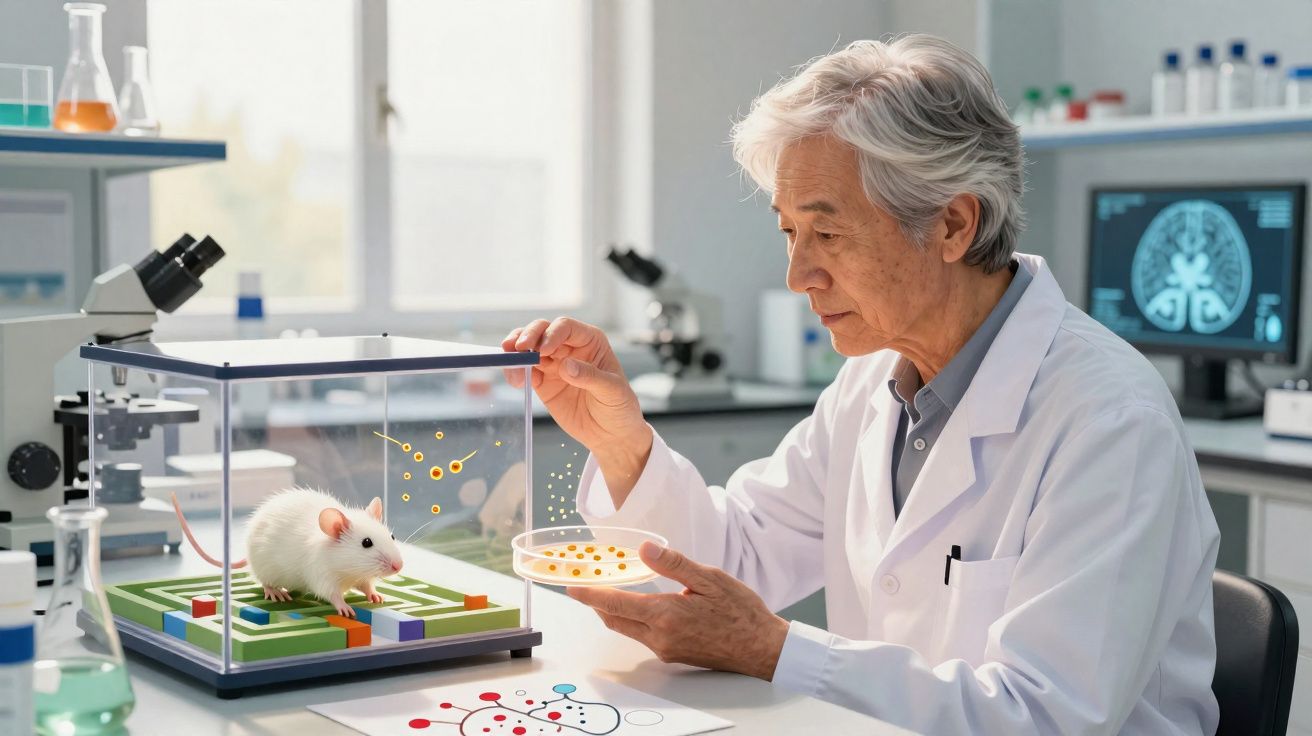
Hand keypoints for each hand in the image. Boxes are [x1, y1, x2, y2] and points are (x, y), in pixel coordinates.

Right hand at [503, 317, 652, 500]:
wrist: (611, 435)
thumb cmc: (620, 407)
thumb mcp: (612, 391)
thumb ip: (591, 377)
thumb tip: (566, 366)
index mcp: (590, 341)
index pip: (566, 327)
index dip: (552, 334)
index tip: (543, 350)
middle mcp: (569, 347)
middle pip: (542, 331)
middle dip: (528, 337)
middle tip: (518, 349)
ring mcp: (554, 364)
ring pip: (528, 348)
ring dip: (516, 352)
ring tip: (511, 364)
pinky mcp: (543, 382)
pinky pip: (525, 371)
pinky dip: (516, 372)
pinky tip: (517, 380)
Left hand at [568, 542, 789, 680]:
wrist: (762, 649)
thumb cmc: (741, 612)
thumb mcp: (710, 579)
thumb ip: (674, 565)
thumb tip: (644, 550)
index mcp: (666, 615)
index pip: (616, 604)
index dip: (591, 595)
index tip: (572, 587)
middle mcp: (660, 637)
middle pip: (615, 621)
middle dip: (597, 605)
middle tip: (585, 587)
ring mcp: (666, 649)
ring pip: (628, 630)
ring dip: (615, 614)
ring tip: (609, 594)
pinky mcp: (674, 655)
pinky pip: (644, 637)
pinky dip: (633, 621)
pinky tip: (641, 608)